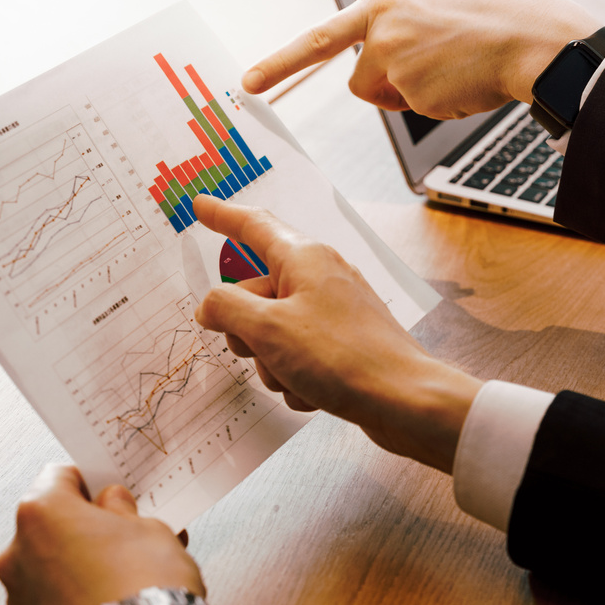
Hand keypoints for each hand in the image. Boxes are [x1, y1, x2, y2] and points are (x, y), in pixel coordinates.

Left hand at [0, 465, 209, 604]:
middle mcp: (17, 554)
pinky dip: (76, 599)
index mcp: (41, 514)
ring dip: (79, 564)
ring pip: (50, 567)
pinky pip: (53, 604)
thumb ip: (121, 509)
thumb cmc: (144, 582)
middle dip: (85, 526)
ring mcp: (20, 598)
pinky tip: (112, 601)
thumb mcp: (148, 525)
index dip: (91, 480)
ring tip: (124, 572)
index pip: (59, 477)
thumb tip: (112, 503)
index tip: (110, 488)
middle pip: (51, 525)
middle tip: (124, 532)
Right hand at [192, 195, 481, 473]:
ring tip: (296, 376)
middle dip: (245, 331)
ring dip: (271, 364)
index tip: (200, 205)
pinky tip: (315, 393)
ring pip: (273, 334)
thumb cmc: (341, 357)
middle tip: (256, 350)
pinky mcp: (343, 345)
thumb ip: (227, 309)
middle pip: (255, 294)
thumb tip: (209, 305)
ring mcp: (334, 312)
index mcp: (305, 258)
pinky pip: (298, 359)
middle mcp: (321, 278)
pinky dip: (296, 379)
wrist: (404, 400)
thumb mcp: (268, 329)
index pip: (254, 226)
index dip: (223, 216)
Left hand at [242, 0, 599, 118]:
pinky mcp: (420, 99)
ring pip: (394, 99)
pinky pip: (425, 112)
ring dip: (419, 94)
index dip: (281, 62)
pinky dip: (448, 104)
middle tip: (434, 69)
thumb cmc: (505, 7)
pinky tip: (472, 81)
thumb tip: (408, 9)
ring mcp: (399, 69)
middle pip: (364, 81)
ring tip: (460, 69)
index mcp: (386, 1)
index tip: (249, 83)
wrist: (535, 38)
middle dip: (390, 86)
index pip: (321, 38)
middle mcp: (383, 35)